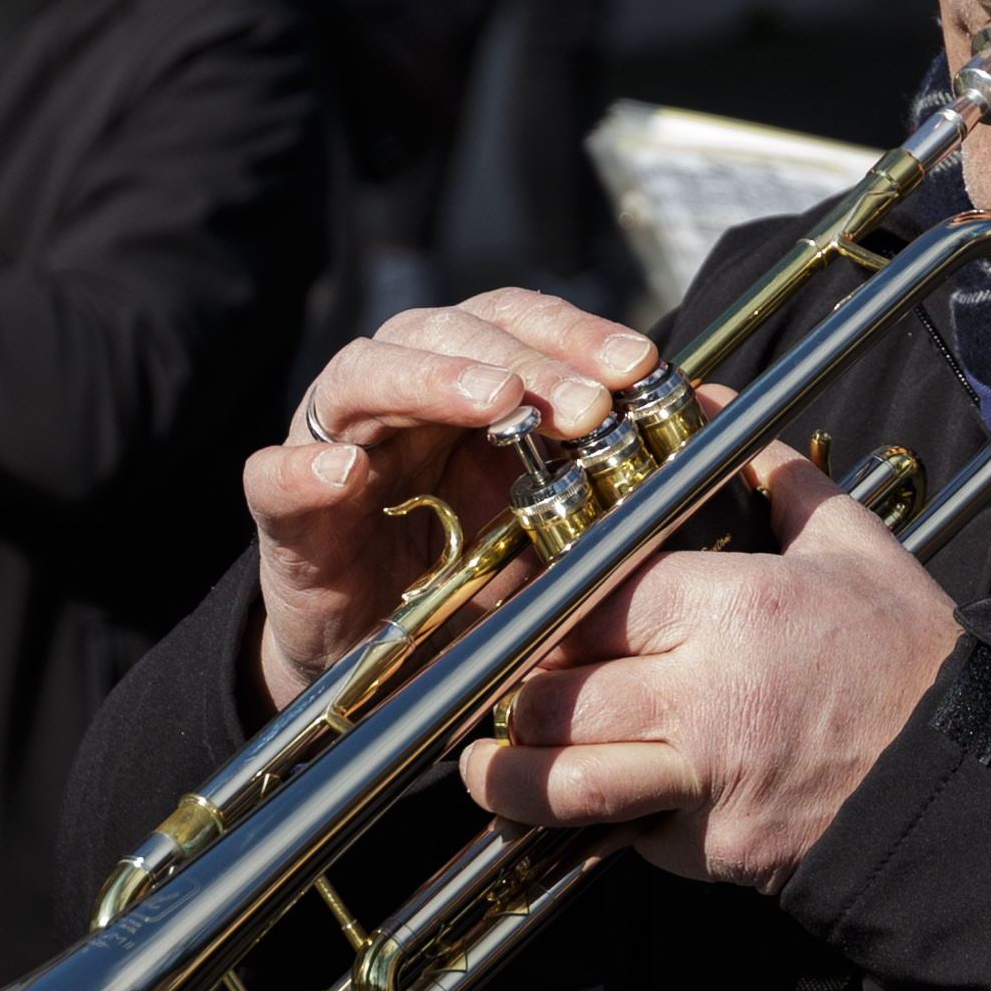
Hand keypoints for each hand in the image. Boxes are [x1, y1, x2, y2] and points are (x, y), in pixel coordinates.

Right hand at [242, 292, 662, 708]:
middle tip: (584, 404)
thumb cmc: (474, 578)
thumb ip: (610, 472)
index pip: (518, 324)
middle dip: (522, 360)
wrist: (383, 667)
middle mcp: (399, 395)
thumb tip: (712, 418)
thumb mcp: (557, 525)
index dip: (578, 334)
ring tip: (494, 402)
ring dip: (435, 380)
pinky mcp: (285, 514)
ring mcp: (335, 445)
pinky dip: (306, 470)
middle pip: (447, 330)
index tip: (641, 366)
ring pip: (364, 376)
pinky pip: (277, 478)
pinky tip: (346, 476)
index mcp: (467, 385)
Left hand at [460, 443, 961, 894]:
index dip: (540, 603)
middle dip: (513, 690)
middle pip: (555, 692)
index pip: (589, 598)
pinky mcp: (714, 852)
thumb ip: (776, 475)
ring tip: (488, 765)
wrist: (968, 783)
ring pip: (564, 783)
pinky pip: (627, 837)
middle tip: (495, 682)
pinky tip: (581, 808)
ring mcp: (707, 783)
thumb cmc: (914, 659)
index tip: (519, 603)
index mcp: (733, 607)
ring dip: (512, 778)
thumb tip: (721, 406)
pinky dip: (598, 824)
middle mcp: (707, 696)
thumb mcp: (855, 546)